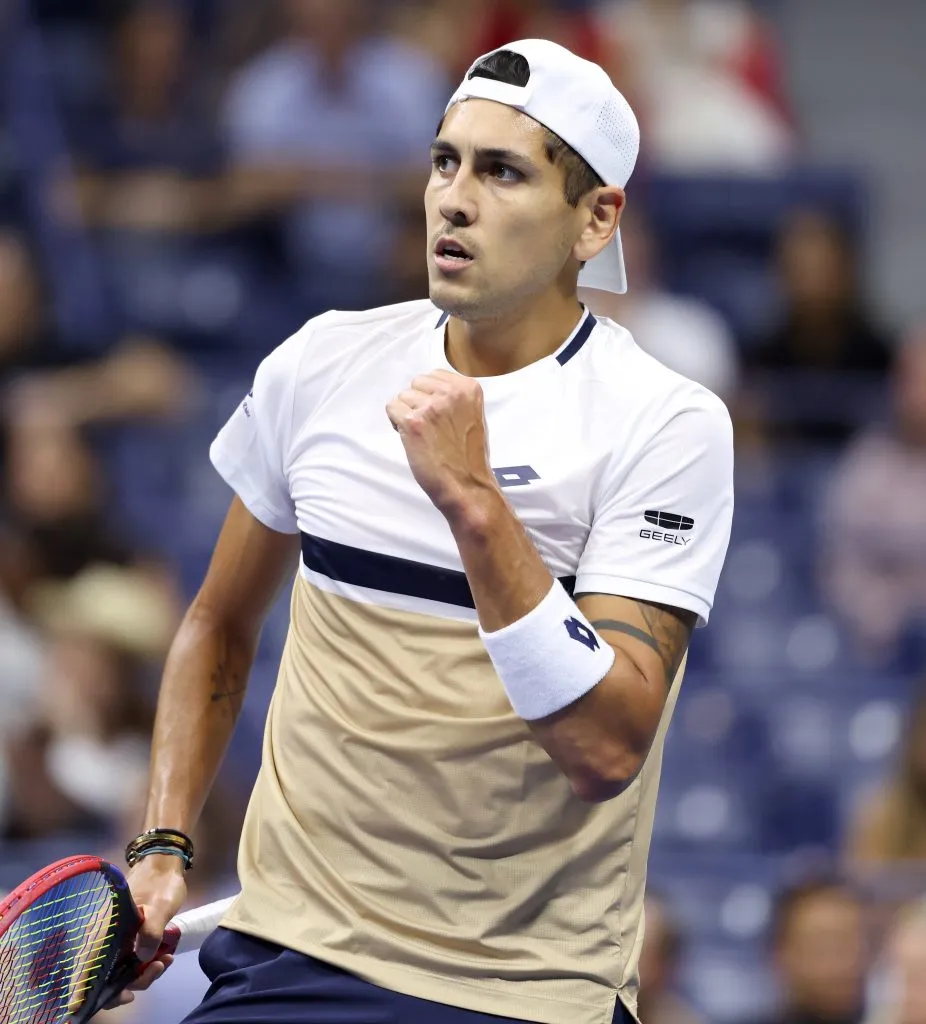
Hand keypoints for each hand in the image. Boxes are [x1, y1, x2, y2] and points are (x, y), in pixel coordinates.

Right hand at [103, 855, 186, 1008]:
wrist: (165, 864)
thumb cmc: (160, 882)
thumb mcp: (159, 905)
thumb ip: (150, 930)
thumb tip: (142, 959)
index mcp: (103, 932)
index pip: (91, 973)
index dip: (105, 992)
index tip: (128, 994)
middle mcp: (105, 939)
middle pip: (109, 975)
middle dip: (135, 980)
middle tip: (159, 967)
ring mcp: (117, 939)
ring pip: (123, 969)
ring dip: (144, 972)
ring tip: (166, 960)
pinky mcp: (128, 938)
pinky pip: (133, 959)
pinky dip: (146, 964)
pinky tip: (164, 958)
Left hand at [386, 370, 496, 516]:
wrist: (467, 485)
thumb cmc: (469, 457)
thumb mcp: (473, 416)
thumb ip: (455, 399)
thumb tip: (428, 391)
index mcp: (469, 388)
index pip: (434, 375)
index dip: (430, 395)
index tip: (437, 414)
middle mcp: (451, 393)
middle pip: (416, 383)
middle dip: (417, 402)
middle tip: (428, 426)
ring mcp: (432, 407)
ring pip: (403, 396)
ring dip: (406, 413)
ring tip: (421, 434)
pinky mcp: (413, 422)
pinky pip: (392, 408)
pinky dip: (396, 423)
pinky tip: (410, 438)